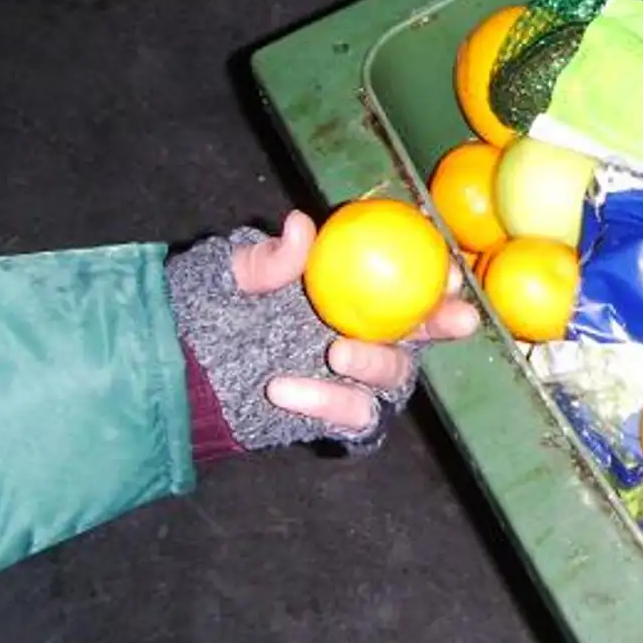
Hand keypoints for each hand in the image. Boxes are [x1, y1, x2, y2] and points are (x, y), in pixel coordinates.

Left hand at [230, 210, 479, 434]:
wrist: (187, 368)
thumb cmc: (222, 306)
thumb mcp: (237, 275)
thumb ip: (269, 258)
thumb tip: (299, 224)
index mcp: (359, 290)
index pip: (413, 278)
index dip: (441, 274)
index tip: (448, 271)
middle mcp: (371, 334)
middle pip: (423, 330)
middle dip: (446, 323)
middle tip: (455, 319)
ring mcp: (358, 379)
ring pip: (394, 376)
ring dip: (375, 362)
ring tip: (335, 353)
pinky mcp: (339, 418)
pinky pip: (353, 417)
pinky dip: (328, 404)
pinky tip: (287, 391)